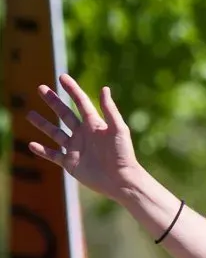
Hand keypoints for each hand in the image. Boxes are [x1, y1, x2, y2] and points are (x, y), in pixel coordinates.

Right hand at [26, 75, 140, 201]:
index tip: (62, 77)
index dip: (72, 89)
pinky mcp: (71, 163)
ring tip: (29, 114)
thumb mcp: (118, 129)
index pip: (81, 103)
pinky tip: (31, 144)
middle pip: (65, 114)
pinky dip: (42, 151)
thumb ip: (109, 110)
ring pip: (55, 133)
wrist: (121, 180)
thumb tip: (104, 88)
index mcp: (95, 125)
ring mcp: (76, 148)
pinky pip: (53, 155)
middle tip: (41, 88)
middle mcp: (84, 135)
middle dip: (53, 101)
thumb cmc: (123, 154)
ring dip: (43, 124)